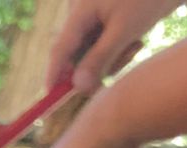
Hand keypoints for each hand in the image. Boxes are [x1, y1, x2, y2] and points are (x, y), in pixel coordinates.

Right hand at [44, 0, 177, 94]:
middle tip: (127, 57)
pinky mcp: (100, 22)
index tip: (51, 98)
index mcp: (79, 10)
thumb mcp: (124, 31)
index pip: (60, 49)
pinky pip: (99, 48)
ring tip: (135, 44)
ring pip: (89, 54)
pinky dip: (115, 51)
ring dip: (112, 59)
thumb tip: (77, 88)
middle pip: (76, 55)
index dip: (54, 75)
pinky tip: (133, 40)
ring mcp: (89, 18)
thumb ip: (99, 59)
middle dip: (99, 66)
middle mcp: (79, 13)